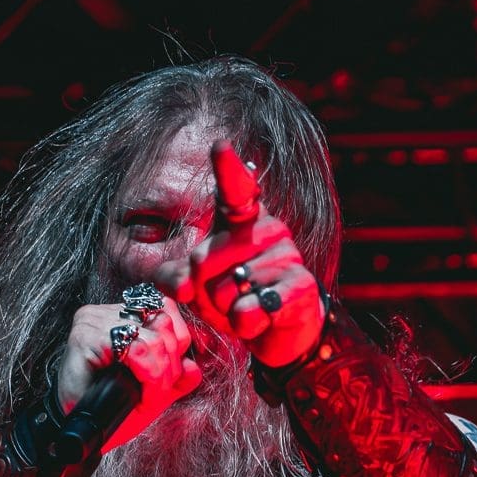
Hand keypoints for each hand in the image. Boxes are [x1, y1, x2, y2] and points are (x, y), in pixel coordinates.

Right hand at [56, 295, 201, 451]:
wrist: (84, 430)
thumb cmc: (114, 409)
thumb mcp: (155, 392)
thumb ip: (178, 377)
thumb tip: (193, 366)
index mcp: (126, 317)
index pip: (167, 308)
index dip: (178, 344)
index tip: (166, 376)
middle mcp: (110, 312)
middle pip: (165, 321)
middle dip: (170, 363)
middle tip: (155, 389)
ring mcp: (96, 320)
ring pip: (154, 337)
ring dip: (159, 373)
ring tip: (146, 392)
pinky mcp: (86, 335)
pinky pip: (136, 348)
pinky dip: (147, 373)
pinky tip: (137, 388)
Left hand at [153, 141, 324, 368]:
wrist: (278, 331)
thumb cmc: (232, 296)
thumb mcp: (194, 286)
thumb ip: (174, 278)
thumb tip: (181, 283)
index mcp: (240, 218)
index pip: (234, 188)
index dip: (227, 168)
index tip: (220, 145)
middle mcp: (267, 228)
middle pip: (201, 260)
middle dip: (200, 292)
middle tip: (224, 297)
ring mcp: (286, 255)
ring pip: (225, 290)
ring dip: (225, 312)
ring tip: (244, 306)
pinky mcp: (301, 286)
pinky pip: (251, 309)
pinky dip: (246, 323)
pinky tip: (260, 319)